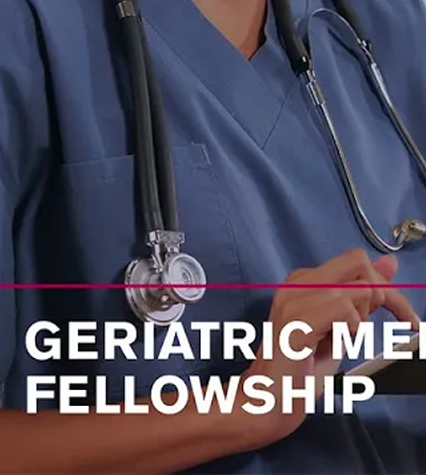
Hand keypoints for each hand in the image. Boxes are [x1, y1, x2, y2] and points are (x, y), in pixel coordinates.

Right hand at [241, 248, 418, 445]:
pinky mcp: (295, 322)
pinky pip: (343, 309)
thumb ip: (363, 293)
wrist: (266, 398)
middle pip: (359, 262)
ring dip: (359, 321)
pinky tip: (332, 343)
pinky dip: (350, 330)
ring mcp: (293, 300)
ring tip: (338, 340)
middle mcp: (296, 284)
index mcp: (303, 281)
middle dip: (382, 296)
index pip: (357, 261)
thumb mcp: (342, 326)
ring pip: (356, 290)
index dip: (386, 286)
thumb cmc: (301, 368)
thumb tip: (389, 264)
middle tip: (368, 327)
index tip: (403, 315)